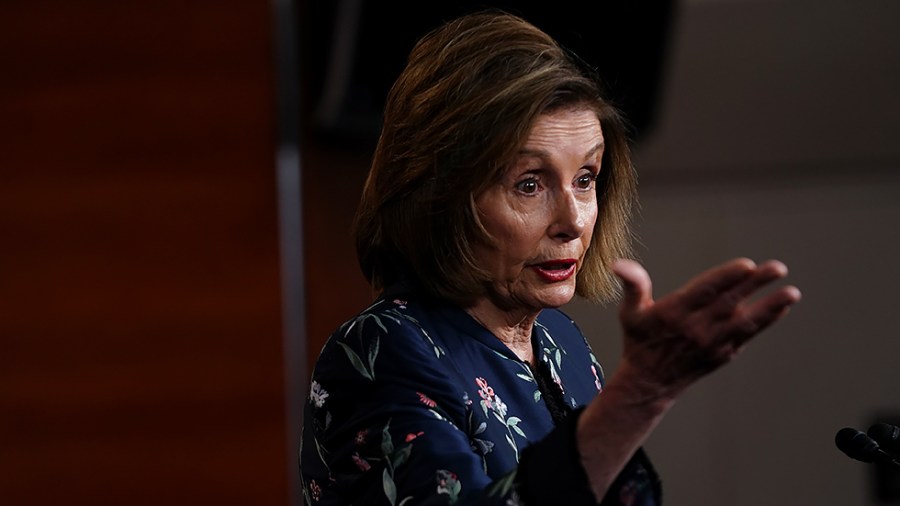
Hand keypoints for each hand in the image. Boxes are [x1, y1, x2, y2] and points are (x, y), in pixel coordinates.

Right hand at [612, 258, 801, 399]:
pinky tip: (780, 307)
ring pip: (745, 322)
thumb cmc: (639, 340)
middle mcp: (695, 329)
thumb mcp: (630, 312)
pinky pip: (747, 335)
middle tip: (778, 268)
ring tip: (792, 292)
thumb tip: (619, 265)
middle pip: (730, 303)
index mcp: (673, 314)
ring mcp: (712, 344)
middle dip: (755, 285)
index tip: (747, 265)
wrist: (649, 383)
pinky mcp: (723, 355)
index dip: (726, 278)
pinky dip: (765, 321)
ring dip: (770, 307)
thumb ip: (633, 285)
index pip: (704, 292)